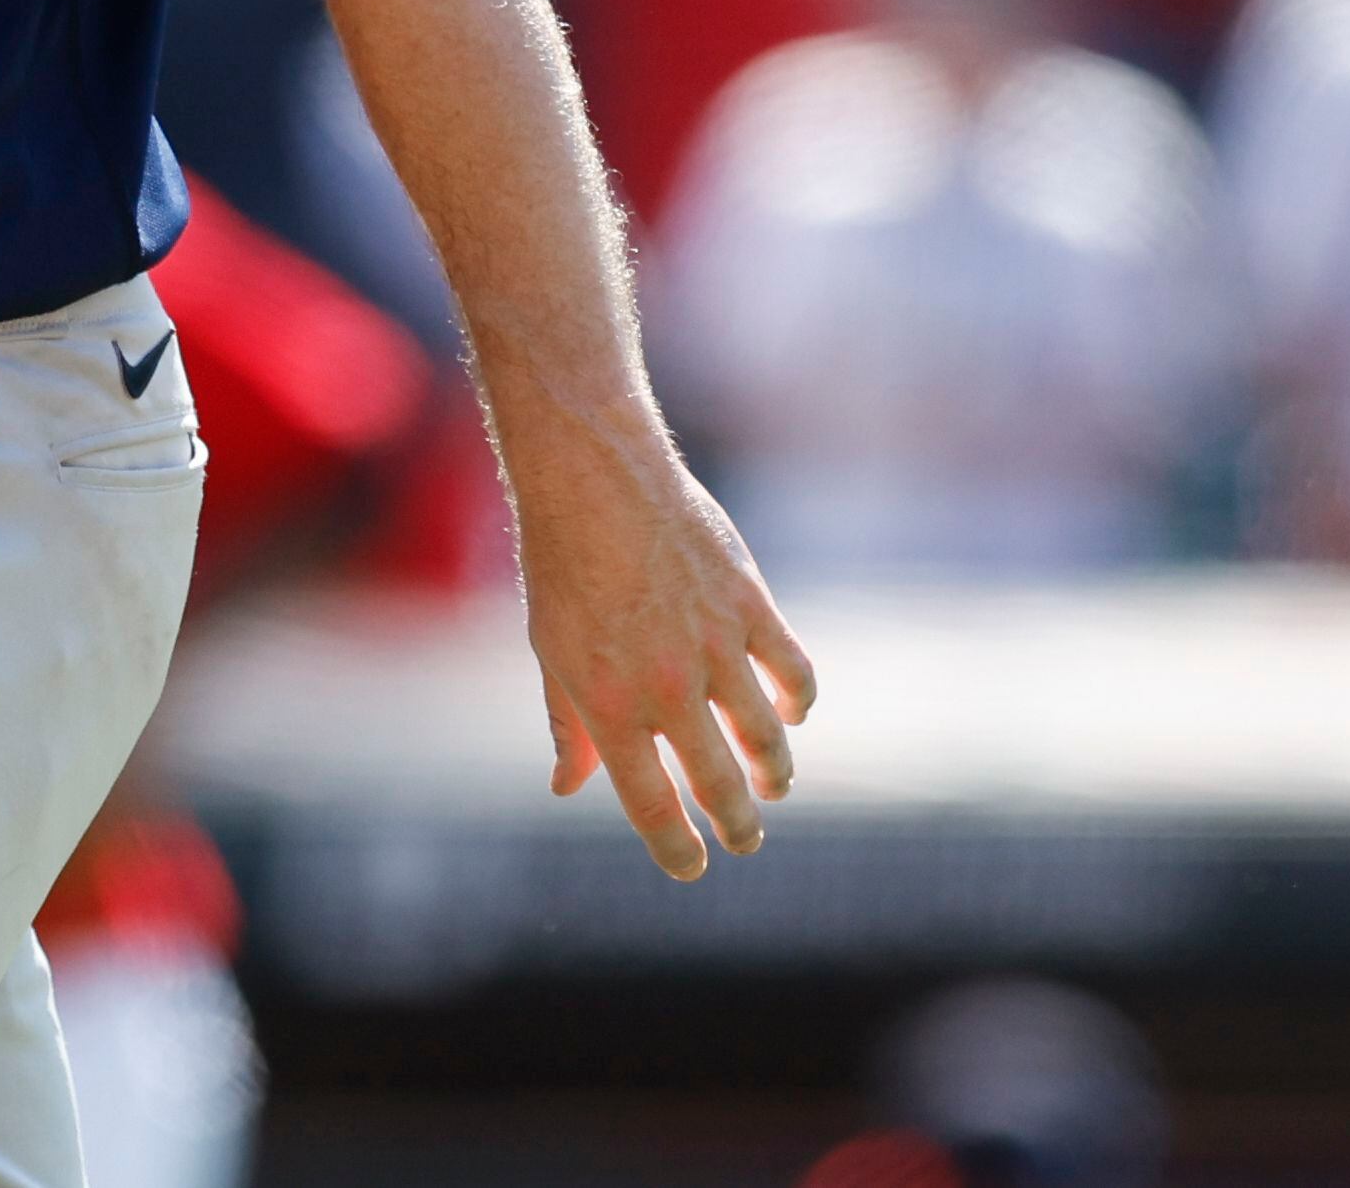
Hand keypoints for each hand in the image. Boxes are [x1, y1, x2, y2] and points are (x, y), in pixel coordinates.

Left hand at [509, 415, 816, 880]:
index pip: (650, 803)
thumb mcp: (550, 650)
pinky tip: (792, 713)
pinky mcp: (750, 606)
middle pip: (716, 781)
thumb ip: (567, 724)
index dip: (675, 846)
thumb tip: (566, 788)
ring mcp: (713, 647)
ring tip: (773, 786)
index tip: (691, 868)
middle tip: (745, 840)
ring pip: (764, 735)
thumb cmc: (562, 567)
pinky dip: (798, 700)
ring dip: (774, 770)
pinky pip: (793, 671)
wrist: (594, 482)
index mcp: (608, 704)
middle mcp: (666, 686)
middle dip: (735, 823)